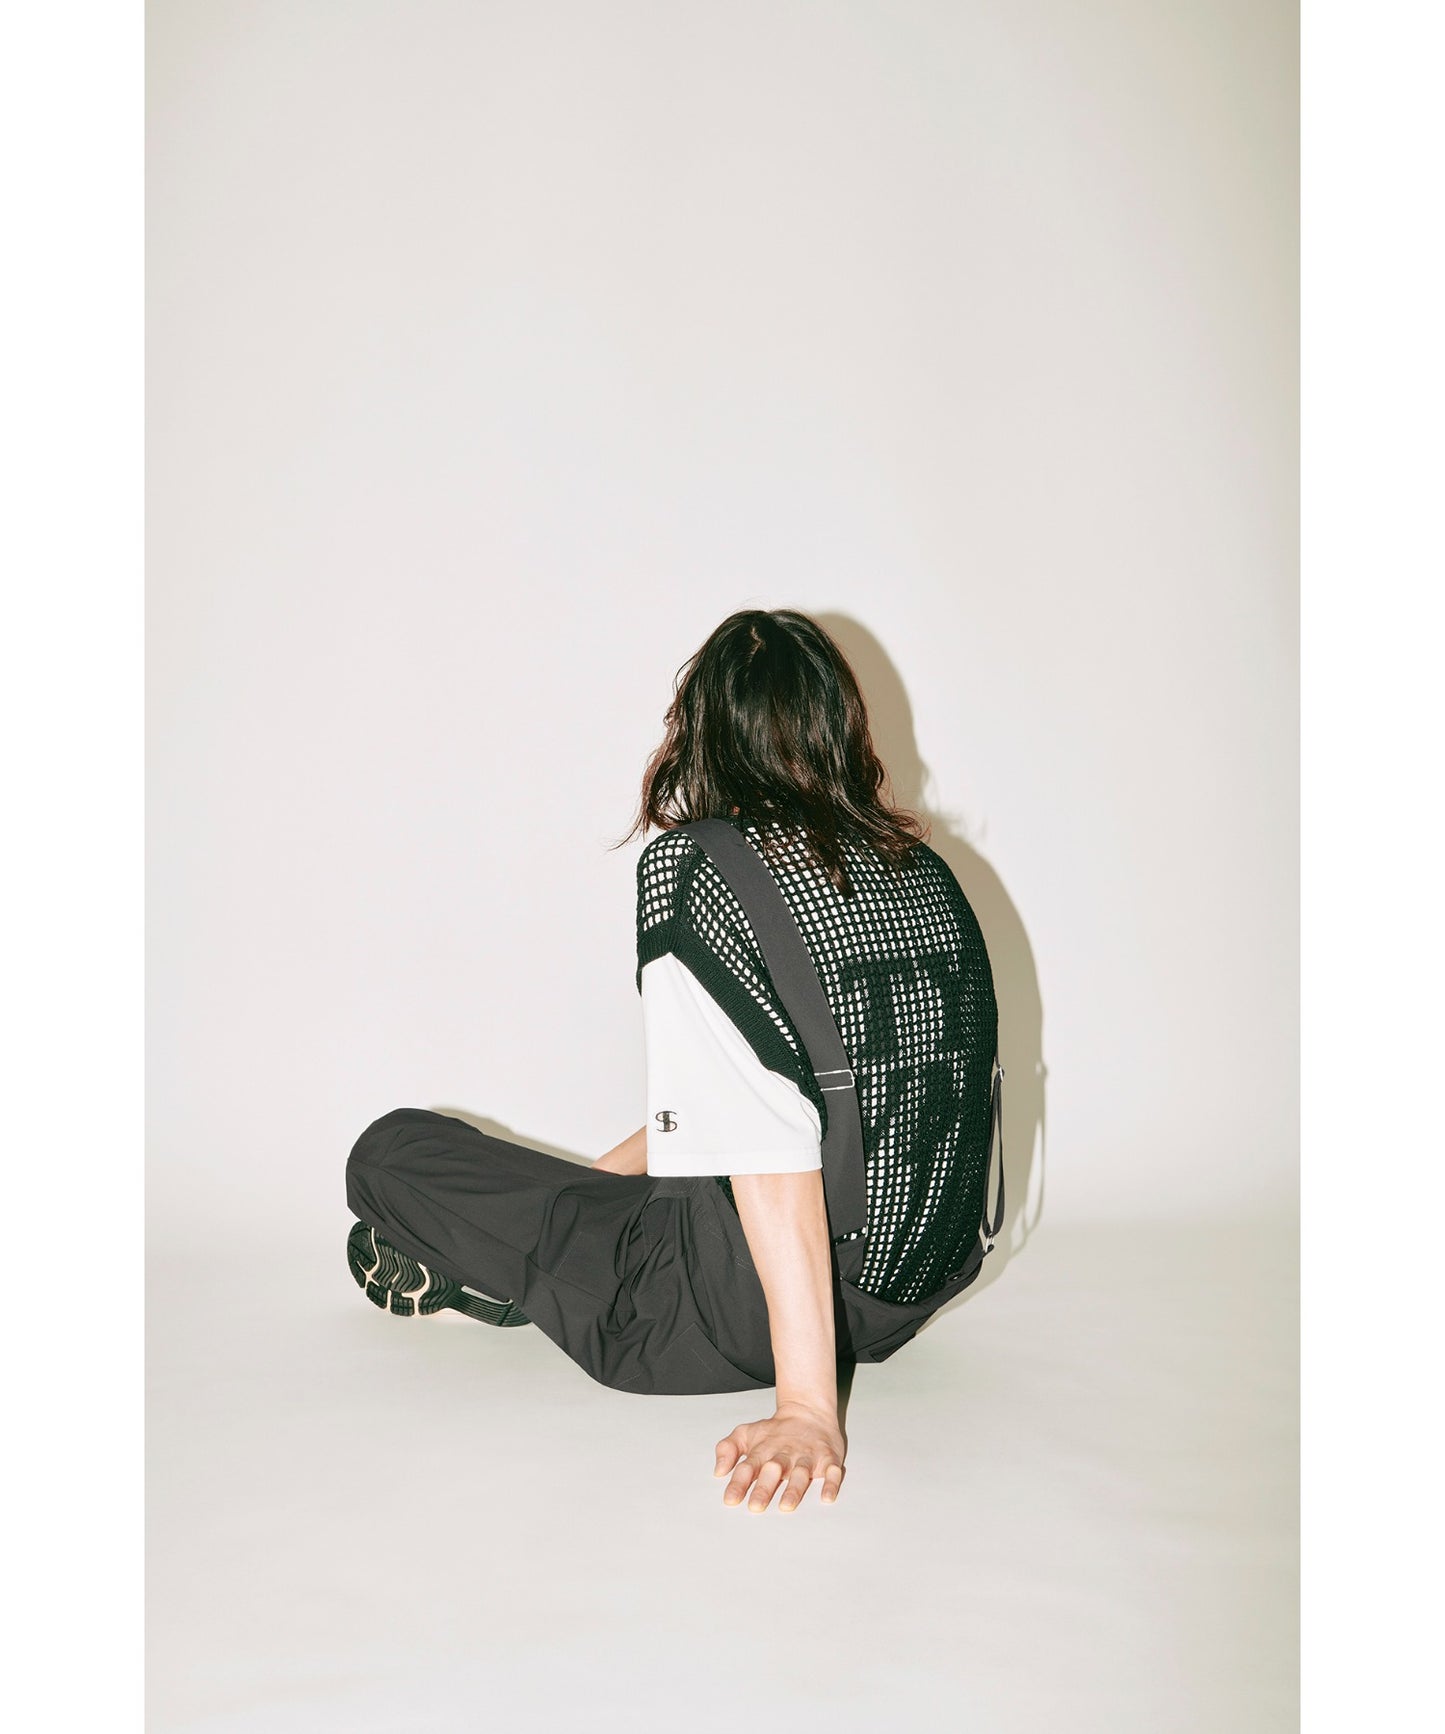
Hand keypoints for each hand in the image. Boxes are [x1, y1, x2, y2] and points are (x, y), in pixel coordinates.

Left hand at [714, 1402, 845, 1511]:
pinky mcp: (828, 1457)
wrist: (808, 1411)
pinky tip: (827, 1497)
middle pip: (773, 1470)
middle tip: (755, 1506)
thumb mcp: (747, 1433)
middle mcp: (784, 1454)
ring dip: (794, 1488)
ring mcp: (807, 1456)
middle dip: (764, 1488)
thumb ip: (728, 1448)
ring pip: (800, 1472)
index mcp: (763, 1451)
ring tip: (786, 1505)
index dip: (738, 1483)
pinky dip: (831, 1484)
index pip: (748, 1466)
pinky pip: (832, 1471)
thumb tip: (718, 1471)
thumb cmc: (775, 1432)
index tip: (730, 1500)